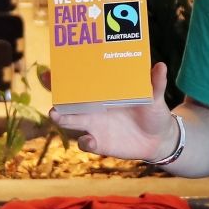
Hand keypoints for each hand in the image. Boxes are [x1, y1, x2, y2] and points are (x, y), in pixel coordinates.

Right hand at [48, 62, 176, 160]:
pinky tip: (90, 140)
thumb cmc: (154, 113)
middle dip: (56, 96)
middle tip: (48, 89)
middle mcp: (93, 107)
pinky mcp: (99, 143)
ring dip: (62, 118)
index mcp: (103, 92)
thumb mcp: (155, 98)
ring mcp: (94, 126)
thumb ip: (155, 84)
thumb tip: (161, 65)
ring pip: (70, 121)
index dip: (63, 78)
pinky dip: (85, 142)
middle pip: (68, 101)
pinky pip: (85, 143)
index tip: (50, 70)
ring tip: (55, 114)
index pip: (79, 83)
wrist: (158, 139)